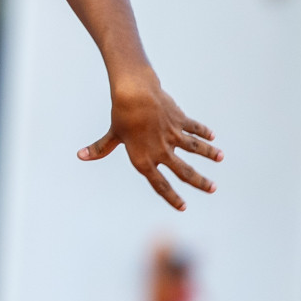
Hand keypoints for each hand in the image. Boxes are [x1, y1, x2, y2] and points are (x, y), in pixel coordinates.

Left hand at [79, 77, 221, 210]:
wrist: (135, 95)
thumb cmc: (121, 116)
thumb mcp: (112, 135)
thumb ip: (100, 149)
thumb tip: (80, 156)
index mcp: (145, 159)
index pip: (160, 184)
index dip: (171, 197)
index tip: (183, 206)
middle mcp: (162, 151)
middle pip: (184, 171)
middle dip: (199, 182)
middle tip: (213, 189)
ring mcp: (173, 136)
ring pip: (196, 148)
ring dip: (209, 154)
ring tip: (220, 158)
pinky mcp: (180, 120)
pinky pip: (194, 128)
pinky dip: (203, 132)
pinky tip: (213, 137)